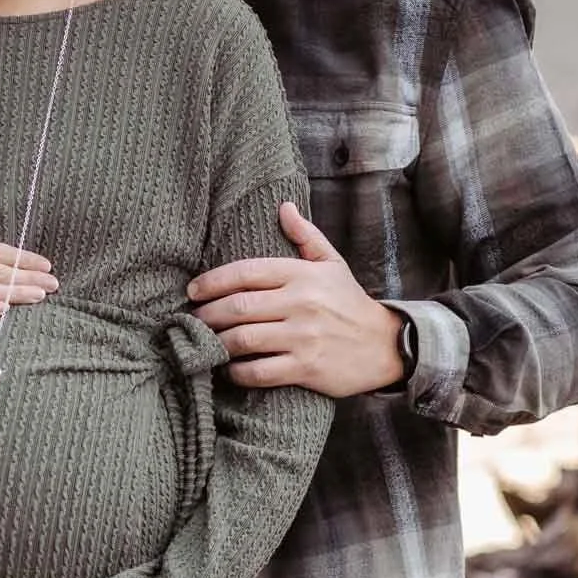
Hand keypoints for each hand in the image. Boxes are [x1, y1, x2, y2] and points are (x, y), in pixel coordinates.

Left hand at [187, 202, 403, 396]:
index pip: (246, 271)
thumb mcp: (332, 264)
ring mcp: (303, 337)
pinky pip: (259, 371)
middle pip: (238, 306)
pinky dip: (237, 372)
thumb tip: (284, 206)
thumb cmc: (350, 303)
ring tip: (204, 342)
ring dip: (217, 342)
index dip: (212, 281)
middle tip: (191, 319)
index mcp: (302, 275)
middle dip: (207, 313)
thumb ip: (305, 236)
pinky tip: (228, 368)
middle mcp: (301, 303)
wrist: (386, 345)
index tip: (193, 290)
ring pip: (243, 339)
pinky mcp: (306, 368)